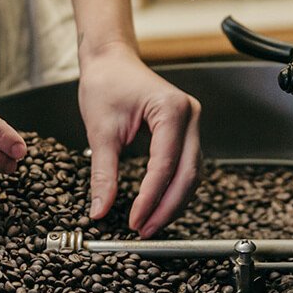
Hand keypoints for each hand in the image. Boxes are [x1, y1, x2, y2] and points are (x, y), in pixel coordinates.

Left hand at [78, 43, 200, 237]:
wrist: (111, 61)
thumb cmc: (106, 84)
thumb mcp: (100, 131)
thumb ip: (103, 174)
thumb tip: (100, 211)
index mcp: (172, 110)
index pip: (165, 164)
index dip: (151, 198)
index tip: (134, 221)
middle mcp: (190, 116)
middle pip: (187, 174)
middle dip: (167, 207)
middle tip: (144, 230)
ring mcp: (192, 124)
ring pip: (192, 174)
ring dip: (173, 203)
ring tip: (149, 224)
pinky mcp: (187, 132)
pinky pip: (187, 167)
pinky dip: (174, 189)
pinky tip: (157, 206)